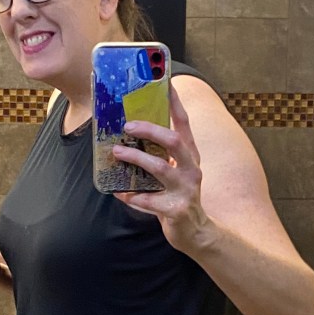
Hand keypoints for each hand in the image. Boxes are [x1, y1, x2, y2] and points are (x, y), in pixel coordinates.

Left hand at [111, 84, 208, 252]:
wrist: (195, 232)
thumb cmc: (178, 195)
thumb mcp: (174, 170)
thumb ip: (159, 154)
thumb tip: (128, 132)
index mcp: (190, 155)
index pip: (184, 123)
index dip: (175, 103)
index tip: (166, 82)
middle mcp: (191, 168)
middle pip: (175, 141)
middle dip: (151, 130)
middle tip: (128, 125)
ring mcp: (185, 189)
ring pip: (161, 168)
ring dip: (136, 159)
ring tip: (118, 151)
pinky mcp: (176, 210)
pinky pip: (149, 200)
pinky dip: (132, 195)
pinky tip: (120, 192)